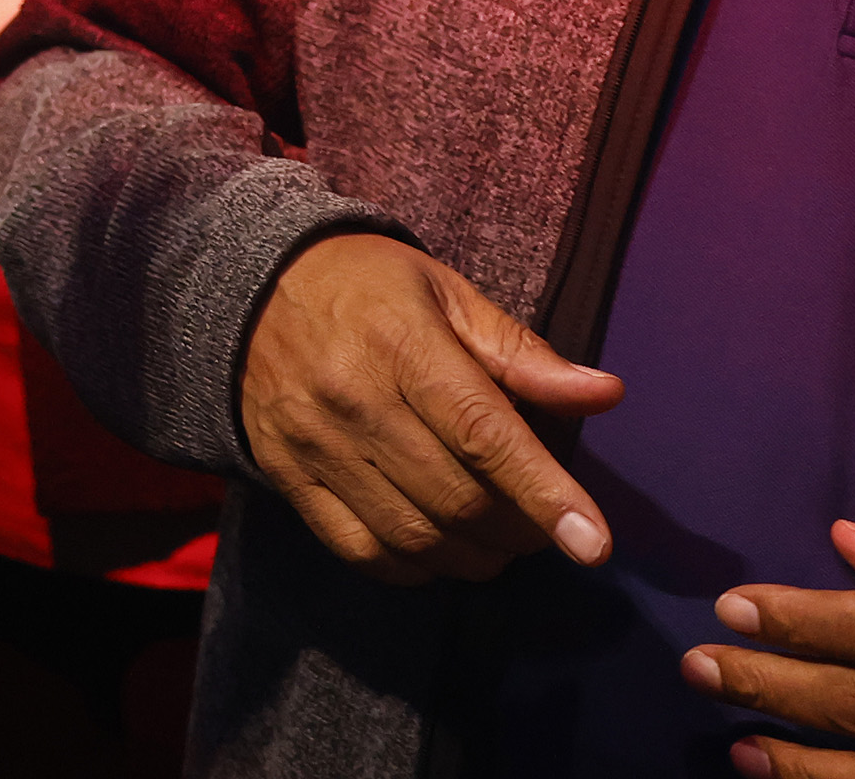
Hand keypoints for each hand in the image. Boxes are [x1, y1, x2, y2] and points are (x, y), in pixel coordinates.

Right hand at [237, 233, 623, 583]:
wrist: (249, 286)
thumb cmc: (368, 288)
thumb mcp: (447, 295)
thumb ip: (522, 354)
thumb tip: (605, 394)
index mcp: (402, 343)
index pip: (484, 433)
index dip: (544, 493)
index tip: (594, 544)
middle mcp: (354, 398)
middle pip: (456, 498)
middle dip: (519, 531)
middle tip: (543, 527)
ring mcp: (314, 443)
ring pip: (413, 536)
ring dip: (474, 558)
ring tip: (498, 544)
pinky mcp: (287, 476)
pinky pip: (360, 550)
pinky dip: (413, 568)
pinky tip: (438, 550)